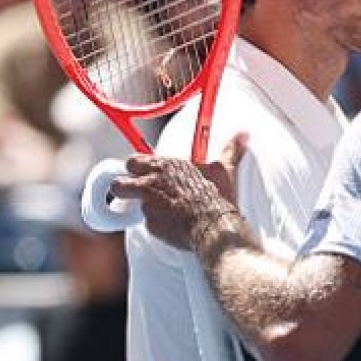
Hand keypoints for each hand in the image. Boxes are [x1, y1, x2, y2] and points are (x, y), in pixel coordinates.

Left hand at [111, 134, 247, 249]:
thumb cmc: (217, 195)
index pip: (133, 161)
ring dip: (143, 207)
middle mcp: (150, 184)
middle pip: (118, 183)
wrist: (215, 226)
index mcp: (163, 166)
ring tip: (159, 210)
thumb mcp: (223, 168)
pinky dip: (158, 224)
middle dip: (123, 187)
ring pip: (133, 206)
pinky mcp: (152, 226)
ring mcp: (148, 206)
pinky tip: (173, 224)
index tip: (142, 172)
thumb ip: (230, 149)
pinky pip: (149, 224)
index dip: (136, 167)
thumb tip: (243, 135)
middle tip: (135, 192)